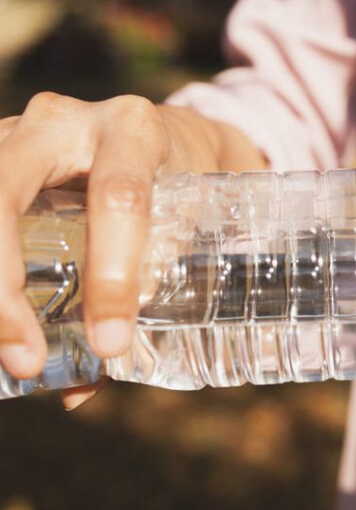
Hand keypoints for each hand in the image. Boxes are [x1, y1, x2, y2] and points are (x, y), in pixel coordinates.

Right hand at [0, 92, 260, 407]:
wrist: (168, 136)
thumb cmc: (181, 187)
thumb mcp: (183, 228)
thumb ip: (143, 295)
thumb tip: (81, 388)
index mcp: (134, 132)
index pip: (120, 199)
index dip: (112, 275)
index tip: (111, 344)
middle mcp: (65, 121)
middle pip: (6, 190)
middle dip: (4, 283)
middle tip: (25, 360)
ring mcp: (14, 132)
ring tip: (4, 350)